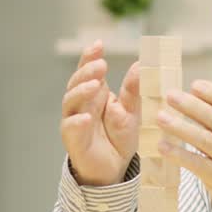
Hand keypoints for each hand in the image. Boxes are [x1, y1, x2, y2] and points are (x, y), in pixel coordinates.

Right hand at [59, 41, 141, 185]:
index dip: (89, 57)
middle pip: (77, 83)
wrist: (114, 167)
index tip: (98, 44)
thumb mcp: (131, 111)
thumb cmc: (119, 137)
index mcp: (95, 94)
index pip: (88, 71)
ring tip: (95, 85)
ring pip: (70, 102)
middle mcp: (81, 104)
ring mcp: (74, 120)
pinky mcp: (73, 139)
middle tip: (101, 65)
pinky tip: (86, 118)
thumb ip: (133, 90)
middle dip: (87, 72)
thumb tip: (140, 64)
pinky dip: (77, 122)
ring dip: (81, 91)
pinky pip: (71, 128)